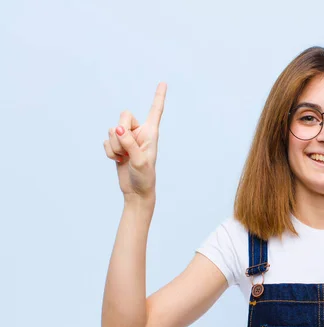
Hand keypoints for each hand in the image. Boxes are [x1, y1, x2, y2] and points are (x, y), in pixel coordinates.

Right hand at [103, 83, 166, 198]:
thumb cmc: (144, 178)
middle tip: (126, 150)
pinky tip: (119, 161)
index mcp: (151, 132)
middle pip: (123, 116)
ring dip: (115, 146)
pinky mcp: (118, 146)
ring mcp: (128, 139)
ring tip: (124, 158)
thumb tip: (117, 129)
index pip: (155, 111)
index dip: (159, 96)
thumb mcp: (140, 161)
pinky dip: (109, 152)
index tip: (164, 82)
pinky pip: (106, 141)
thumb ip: (130, 144)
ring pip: (111, 130)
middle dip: (120, 132)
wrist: (136, 192)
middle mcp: (140, 132)